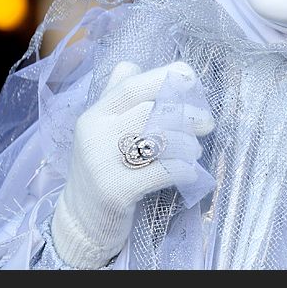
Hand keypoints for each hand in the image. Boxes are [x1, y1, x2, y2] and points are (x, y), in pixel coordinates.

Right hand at [51, 60, 213, 267]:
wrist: (80, 221)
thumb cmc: (102, 170)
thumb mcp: (101, 130)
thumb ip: (117, 97)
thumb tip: (138, 66)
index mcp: (94, 114)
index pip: (132, 85)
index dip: (165, 78)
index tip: (192, 80)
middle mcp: (95, 134)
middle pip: (150, 110)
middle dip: (187, 114)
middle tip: (206, 123)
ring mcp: (102, 163)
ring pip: (159, 139)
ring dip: (187, 143)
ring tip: (194, 151)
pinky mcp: (115, 191)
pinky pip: (161, 172)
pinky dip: (184, 169)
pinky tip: (190, 172)